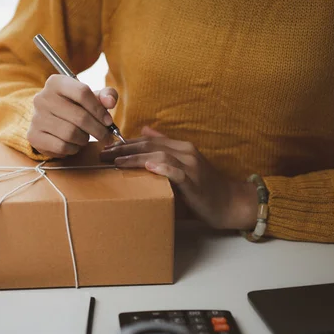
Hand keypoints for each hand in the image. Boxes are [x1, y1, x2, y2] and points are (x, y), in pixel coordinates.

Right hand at [28, 75, 116, 157]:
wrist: (48, 121)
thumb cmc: (74, 107)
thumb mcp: (90, 97)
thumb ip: (105, 95)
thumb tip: (110, 101)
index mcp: (56, 82)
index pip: (82, 92)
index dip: (99, 109)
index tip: (108, 121)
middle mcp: (42, 98)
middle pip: (79, 116)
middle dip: (97, 129)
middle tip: (105, 136)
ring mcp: (36, 118)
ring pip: (71, 133)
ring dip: (84, 139)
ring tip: (84, 137)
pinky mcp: (34, 136)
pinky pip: (61, 146)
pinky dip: (73, 148)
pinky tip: (73, 144)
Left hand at [100, 126, 257, 229]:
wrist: (230, 202)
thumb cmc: (203, 187)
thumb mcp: (182, 165)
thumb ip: (165, 149)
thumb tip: (145, 131)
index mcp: (180, 148)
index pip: (147, 140)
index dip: (125, 142)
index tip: (105, 148)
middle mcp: (185, 152)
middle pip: (149, 145)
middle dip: (123, 149)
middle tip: (102, 154)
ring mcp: (191, 166)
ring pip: (159, 155)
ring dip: (136, 158)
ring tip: (117, 162)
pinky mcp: (194, 181)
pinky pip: (176, 172)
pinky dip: (162, 168)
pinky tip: (148, 167)